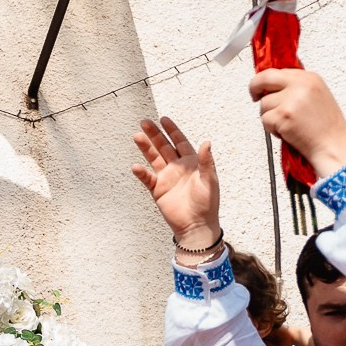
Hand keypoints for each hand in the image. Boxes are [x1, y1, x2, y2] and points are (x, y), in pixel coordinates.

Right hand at [131, 117, 221, 253]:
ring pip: (153, 158)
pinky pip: (147, 178)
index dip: (172, 130)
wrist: (196, 225)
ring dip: (145, 148)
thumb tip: (206, 142)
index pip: (180, 142)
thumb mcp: (209, 180)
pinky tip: (136, 167)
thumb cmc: (207, 203)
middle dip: (154, 134)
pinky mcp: (157, 190)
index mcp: (191, 163)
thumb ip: (206, 162)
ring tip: (137, 136)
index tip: (163, 119)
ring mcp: (166, 178)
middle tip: (144, 122)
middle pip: (163, 146)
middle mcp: (177, 167)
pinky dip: (141, 172)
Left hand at [249, 70, 345, 178]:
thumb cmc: (327, 127)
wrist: (333, 145)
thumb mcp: (318, 96)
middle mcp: (301, 85)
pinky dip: (272, 129)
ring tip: (288, 124)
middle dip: (255, 86)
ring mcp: (292, 99)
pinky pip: (265, 119)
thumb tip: (275, 86)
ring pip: (264, 103)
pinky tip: (287, 131)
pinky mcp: (284, 115)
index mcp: (310, 78)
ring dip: (270, 116)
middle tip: (254, 96)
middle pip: (265, 77)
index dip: (269, 81)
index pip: (279, 71)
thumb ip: (298, 87)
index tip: (264, 88)